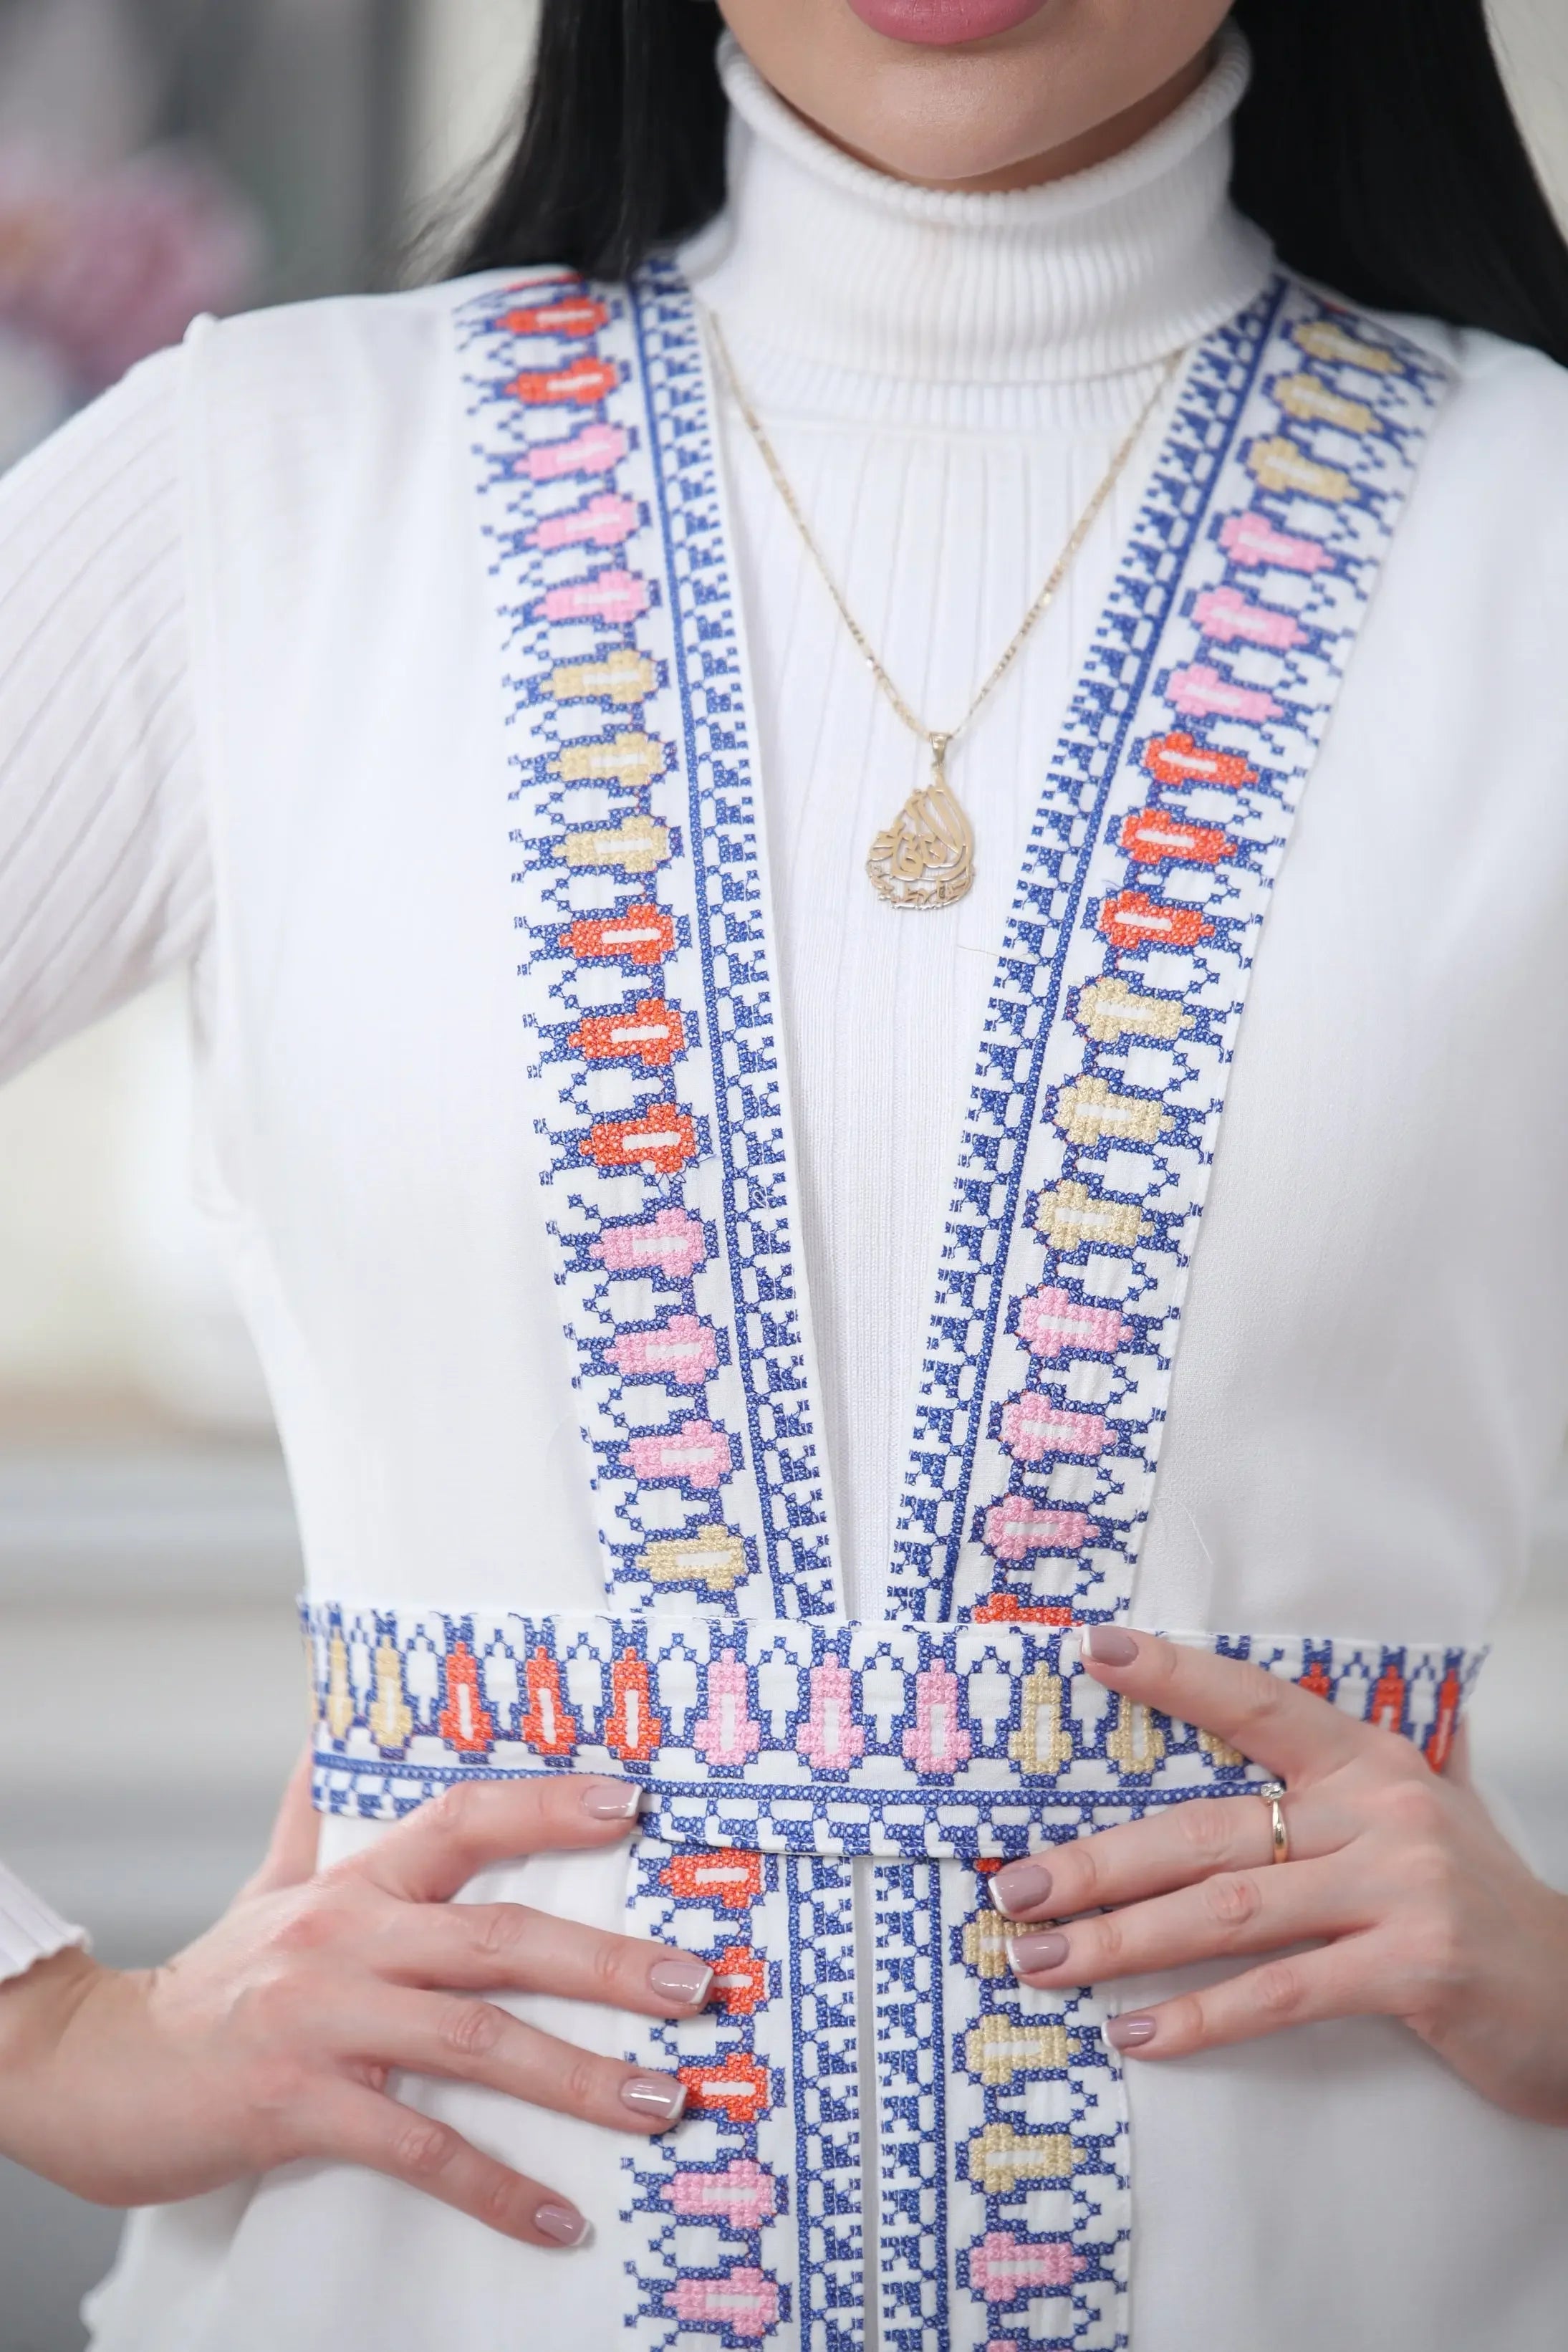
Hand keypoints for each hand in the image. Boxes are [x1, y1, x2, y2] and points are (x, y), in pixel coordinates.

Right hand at [0, 1759, 711, 2245]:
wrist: (92, 2072)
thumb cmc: (205, 1986)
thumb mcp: (266, 1888)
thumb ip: (311, 1816)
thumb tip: (333, 1735)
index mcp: (352, 1884)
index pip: (462, 1819)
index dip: (547, 1803)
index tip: (632, 1801)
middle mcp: (346, 1939)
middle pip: (496, 1937)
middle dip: (606, 1962)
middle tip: (693, 1985)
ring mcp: (322, 2023)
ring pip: (473, 2042)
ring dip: (578, 2076)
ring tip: (659, 2102)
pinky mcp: (296, 2107)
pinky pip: (416, 2149)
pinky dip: (494, 2185)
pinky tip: (557, 2214)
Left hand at [989, 1628, 1567, 2124]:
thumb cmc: (1478, 1906)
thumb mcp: (1419, 1818)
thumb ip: (1345, 1781)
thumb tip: (1253, 1749)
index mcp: (1367, 1760)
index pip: (1253, 1702)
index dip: (1174, 1674)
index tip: (1090, 1652)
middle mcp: (1380, 1809)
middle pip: (1206, 1830)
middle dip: (1096, 1862)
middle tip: (1012, 1889)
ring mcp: (1400, 1887)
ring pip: (1226, 1911)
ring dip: (1121, 1942)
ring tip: (1043, 1962)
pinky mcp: (1414, 1968)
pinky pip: (1282, 1992)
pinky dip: (1201, 2018)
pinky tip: (1138, 2034)